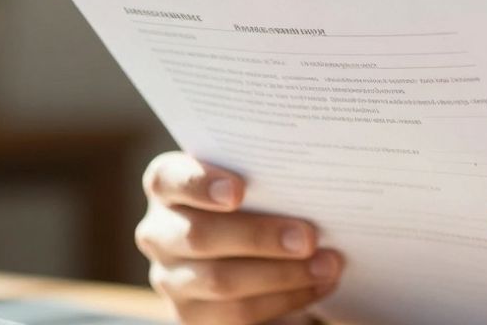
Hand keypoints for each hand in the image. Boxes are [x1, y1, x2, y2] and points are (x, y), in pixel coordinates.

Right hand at [136, 152, 344, 323]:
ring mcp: (171, 279)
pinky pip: (237, 314)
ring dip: (282, 274)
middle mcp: (160, 232)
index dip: (200, 183)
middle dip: (259, 237)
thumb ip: (269, 175)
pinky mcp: (192, 316)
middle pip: (199, 235)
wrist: (253, 252)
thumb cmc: (259, 199)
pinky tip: (317, 286)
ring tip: (327, 265)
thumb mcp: (258, 181)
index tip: (238, 191)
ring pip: (220, 281)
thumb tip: (316, 180)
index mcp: (169, 187)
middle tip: (309, 237)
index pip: (168, 179)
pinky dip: (285, 299)